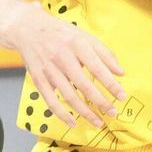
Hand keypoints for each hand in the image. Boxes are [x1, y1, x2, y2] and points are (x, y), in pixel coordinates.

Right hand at [5, 0, 125, 131]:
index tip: (122, 96)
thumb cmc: (61, 34)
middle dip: (100, 101)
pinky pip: (50, 100)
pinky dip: (61, 114)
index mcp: (76, 44)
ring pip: (68, 95)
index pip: (97, 68)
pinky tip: (73, 123)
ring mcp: (49, 69)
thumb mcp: (84, 36)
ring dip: (85, 112)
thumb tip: (121, 73)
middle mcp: (62, 57)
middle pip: (84, 85)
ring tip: (98, 122)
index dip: (111, 84)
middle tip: (113, 113)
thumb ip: (104, 53)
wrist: (28, 29)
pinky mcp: (38, 78)